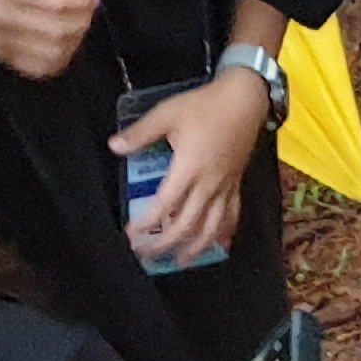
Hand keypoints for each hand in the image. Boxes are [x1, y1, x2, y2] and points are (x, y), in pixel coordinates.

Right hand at [0, 0, 98, 78]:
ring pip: (53, 51)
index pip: (56, 0)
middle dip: (83, 19)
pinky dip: (61, 58)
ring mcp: (0, 40)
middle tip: (89, 8)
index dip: (82, 0)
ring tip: (78, 23)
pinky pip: (41, 68)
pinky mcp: (3, 56)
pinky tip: (64, 42)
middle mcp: (0, 14)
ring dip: (76, 39)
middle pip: (57, 28)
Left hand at [117, 69, 264, 265]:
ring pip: (212, 227)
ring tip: (181, 261)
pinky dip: (224, 233)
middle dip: (166, 244)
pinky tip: (219, 244)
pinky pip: (232, 216)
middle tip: (147, 256)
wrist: (246, 99)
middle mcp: (208, 184)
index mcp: (189, 168)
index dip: (146, 224)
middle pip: (187, 225)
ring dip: (196, 248)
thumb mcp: (167, 113)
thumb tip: (114, 146)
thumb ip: (140, 133)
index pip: (164, 206)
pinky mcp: (237, 183)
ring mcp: (225, 186)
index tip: (131, 235)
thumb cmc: (205, 105)